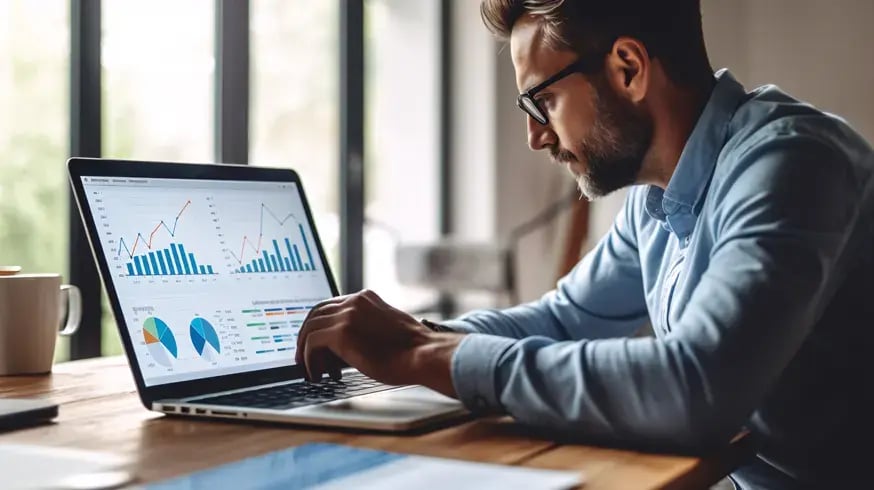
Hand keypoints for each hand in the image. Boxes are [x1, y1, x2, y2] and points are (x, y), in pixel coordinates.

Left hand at [295, 290, 462, 395]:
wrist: (423, 355)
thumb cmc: (412, 351)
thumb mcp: (386, 330)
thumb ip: (365, 329)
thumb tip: (343, 348)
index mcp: (366, 298)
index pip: (331, 306)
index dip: (319, 325)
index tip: (315, 343)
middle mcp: (355, 301)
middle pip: (315, 312)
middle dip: (306, 336)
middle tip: (305, 357)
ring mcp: (348, 314)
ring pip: (310, 327)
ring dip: (305, 350)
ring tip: (310, 370)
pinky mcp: (342, 332)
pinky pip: (312, 343)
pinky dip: (309, 359)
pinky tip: (317, 374)